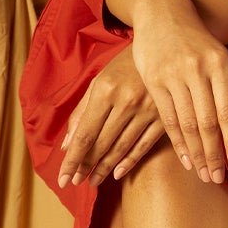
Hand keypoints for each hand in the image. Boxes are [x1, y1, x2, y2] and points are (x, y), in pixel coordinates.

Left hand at [58, 43, 167, 189]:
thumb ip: (81, 112)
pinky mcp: (164, 116)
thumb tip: (66, 145)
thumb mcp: (99, 81)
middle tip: (76, 182)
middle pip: (102, 144)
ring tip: (93, 182)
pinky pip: (144, 145)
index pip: (84, 134)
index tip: (63, 178)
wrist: (162, 46)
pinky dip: (130, 161)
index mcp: (105, 90)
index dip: (73, 160)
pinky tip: (117, 173)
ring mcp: (148, 110)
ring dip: (105, 168)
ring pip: (122, 148)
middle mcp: (126, 101)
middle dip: (86, 167)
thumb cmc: (124, 65)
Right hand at [123, 0, 227, 183]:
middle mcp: (198, 69)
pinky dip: (178, 141)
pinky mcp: (153, 79)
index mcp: (221, 65)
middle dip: (215, 154)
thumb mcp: (222, 65)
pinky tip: (186, 158)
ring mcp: (174, 74)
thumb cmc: (199, 45)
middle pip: (208, 122)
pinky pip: (167, 118)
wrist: (165, 13)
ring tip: (204, 174)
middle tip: (219, 178)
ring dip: (197, 153)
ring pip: (187, 123)